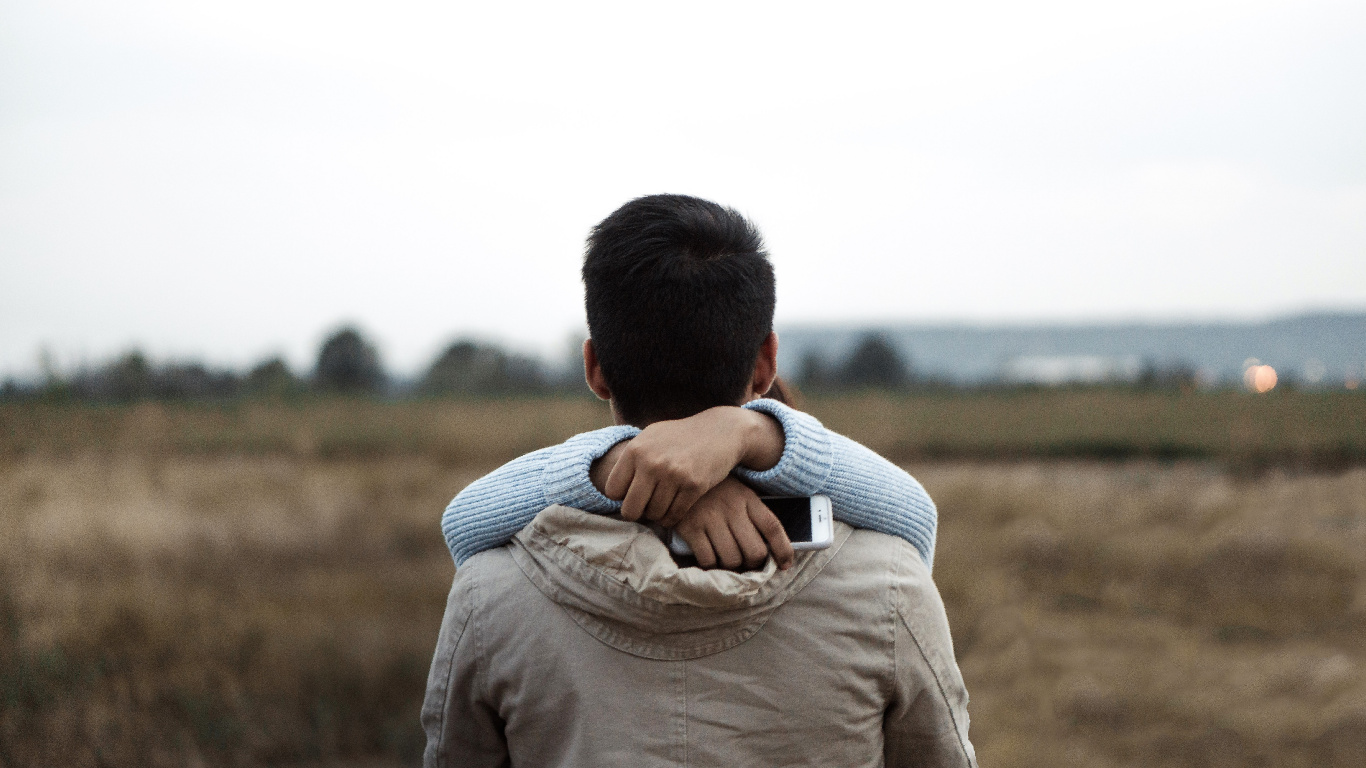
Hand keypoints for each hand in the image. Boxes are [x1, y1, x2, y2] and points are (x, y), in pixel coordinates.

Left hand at [595, 406, 784, 525]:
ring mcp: (673, 475)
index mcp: (636, 450)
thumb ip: (631, 457)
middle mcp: (651, 462)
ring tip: (664, 504)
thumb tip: (610, 489)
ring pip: (653, 515)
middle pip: (630, 509)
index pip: (613, 491)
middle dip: (637, 512)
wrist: (721, 431)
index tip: (633, 494)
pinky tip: (676, 508)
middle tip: (646, 507)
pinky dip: (673, 517)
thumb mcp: (652, 436)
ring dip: (658, 515)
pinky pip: (674, 516)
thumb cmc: (682, 437)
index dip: (622, 497)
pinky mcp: (693, 486)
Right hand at [673, 477, 794, 570]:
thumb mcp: (737, 493)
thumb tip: (768, 549)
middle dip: (752, 563)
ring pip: (732, 559)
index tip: (784, 565)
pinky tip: (709, 558)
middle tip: (745, 562)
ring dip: (731, 566)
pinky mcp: (690, 528)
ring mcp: (710, 518)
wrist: (677, 476)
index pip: (773, 527)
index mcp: (748, 498)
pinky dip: (710, 565)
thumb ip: (752, 515)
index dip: (783, 550)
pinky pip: (708, 559)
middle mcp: (732, 509)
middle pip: (754, 551)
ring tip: (726, 560)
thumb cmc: (713, 490)